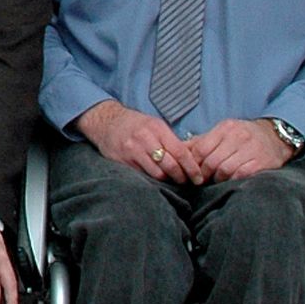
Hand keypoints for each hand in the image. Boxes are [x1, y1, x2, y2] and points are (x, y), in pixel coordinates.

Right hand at [76, 100, 201, 182]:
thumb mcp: (155, 125)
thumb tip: (193, 161)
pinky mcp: (122, 161)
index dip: (192, 168)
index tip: (199, 178)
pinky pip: (143, 176)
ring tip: (171, 180)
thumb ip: (171, 141)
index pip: (180, 152)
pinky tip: (155, 178)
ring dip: (167, 180)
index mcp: (156, 128)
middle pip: (170, 166)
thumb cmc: (136, 125)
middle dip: (181, 177)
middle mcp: (144, 138)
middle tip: (186, 181)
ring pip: (157, 174)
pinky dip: (152, 179)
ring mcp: (131, 150)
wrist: (106, 121)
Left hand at [194, 117, 293, 180]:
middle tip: (202, 181)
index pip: (201, 148)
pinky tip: (230, 182)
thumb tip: (178, 150)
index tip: (191, 172)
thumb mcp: (222, 133)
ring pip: (224, 169)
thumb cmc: (242, 137)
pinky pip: (240, 175)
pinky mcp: (262, 162)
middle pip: (211, 161)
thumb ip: (201, 142)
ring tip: (216, 181)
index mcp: (225, 128)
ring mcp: (251, 149)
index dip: (193, 163)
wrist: (275, 137)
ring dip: (217, 179)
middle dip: (204, 174)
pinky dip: (232, 181)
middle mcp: (238, 137)